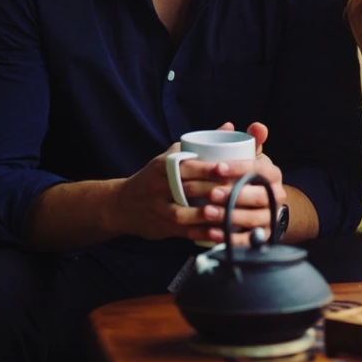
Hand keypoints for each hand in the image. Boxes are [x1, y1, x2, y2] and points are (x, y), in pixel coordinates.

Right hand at [104, 122, 237, 241]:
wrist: (124, 204)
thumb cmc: (157, 176)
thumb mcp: (171, 155)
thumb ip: (200, 144)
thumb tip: (229, 126)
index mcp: (162, 166)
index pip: (185, 165)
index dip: (206, 168)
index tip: (225, 168)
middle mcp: (158, 186)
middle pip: (187, 188)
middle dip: (212, 191)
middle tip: (237, 191)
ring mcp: (158, 208)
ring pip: (182, 213)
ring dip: (204, 215)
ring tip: (226, 214)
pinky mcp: (161, 227)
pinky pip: (181, 231)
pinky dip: (199, 234)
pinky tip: (216, 234)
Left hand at [181, 122, 288, 245]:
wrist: (257, 206)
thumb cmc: (247, 176)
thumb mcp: (250, 157)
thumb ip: (251, 141)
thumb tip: (257, 127)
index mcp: (273, 174)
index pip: (259, 169)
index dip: (239, 168)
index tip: (217, 168)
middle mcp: (277, 195)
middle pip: (258, 196)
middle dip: (233, 195)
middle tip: (210, 194)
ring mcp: (271, 218)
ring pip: (254, 219)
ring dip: (229, 217)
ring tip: (206, 213)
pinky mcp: (262, 236)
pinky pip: (249, 240)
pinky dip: (231, 238)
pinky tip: (212, 234)